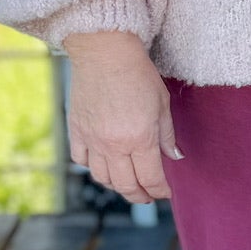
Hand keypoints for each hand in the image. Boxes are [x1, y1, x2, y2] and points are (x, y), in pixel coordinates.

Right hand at [61, 29, 181, 200]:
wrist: (104, 53)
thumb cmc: (138, 74)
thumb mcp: (162, 103)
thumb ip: (167, 135)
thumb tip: (175, 157)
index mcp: (139, 139)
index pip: (150, 178)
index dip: (160, 190)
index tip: (166, 192)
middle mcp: (114, 145)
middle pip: (126, 185)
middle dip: (140, 195)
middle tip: (148, 196)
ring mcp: (92, 140)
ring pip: (102, 178)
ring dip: (117, 186)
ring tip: (127, 184)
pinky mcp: (76, 130)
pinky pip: (81, 160)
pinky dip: (92, 168)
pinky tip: (103, 165)